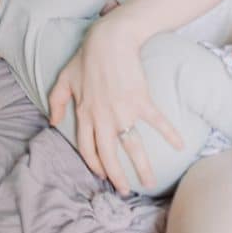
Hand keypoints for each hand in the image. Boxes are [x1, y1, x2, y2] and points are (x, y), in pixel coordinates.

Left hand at [48, 16, 183, 194]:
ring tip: (150, 182)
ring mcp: (122, 111)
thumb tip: (52, 121)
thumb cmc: (86, 57)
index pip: (87, 147)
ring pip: (132, 147)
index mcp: (84, 114)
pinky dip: (169, 133)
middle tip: (125, 191)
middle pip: (108, 154)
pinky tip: (179, 145)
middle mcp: (102, 118)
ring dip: (142, 167)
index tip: (102, 175)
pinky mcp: (141, 101)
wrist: (109, 40)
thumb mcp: (64, 79)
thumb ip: (56, 101)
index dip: (94, 163)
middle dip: (117, 176)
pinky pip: (156, 122)